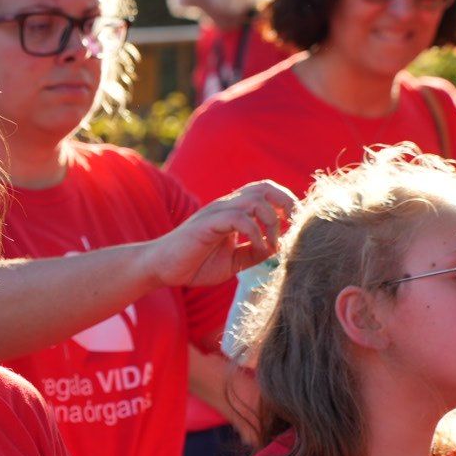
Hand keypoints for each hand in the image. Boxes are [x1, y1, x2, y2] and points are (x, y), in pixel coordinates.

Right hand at [143, 180, 294, 289]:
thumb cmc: (193, 264)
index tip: (293, 228)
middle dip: (287, 203)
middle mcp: (227, 206)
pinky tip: (258, 249)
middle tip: (292, 227)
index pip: (267, 192)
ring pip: (256, 199)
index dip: (286, 204)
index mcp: (233, 210)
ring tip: (272, 245)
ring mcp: (217, 212)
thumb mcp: (233, 261)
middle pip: (265, 186)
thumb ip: (253, 253)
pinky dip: (255, 233)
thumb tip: (276, 250)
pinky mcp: (208, 224)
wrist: (162, 269)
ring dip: (272, 222)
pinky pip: (240, 218)